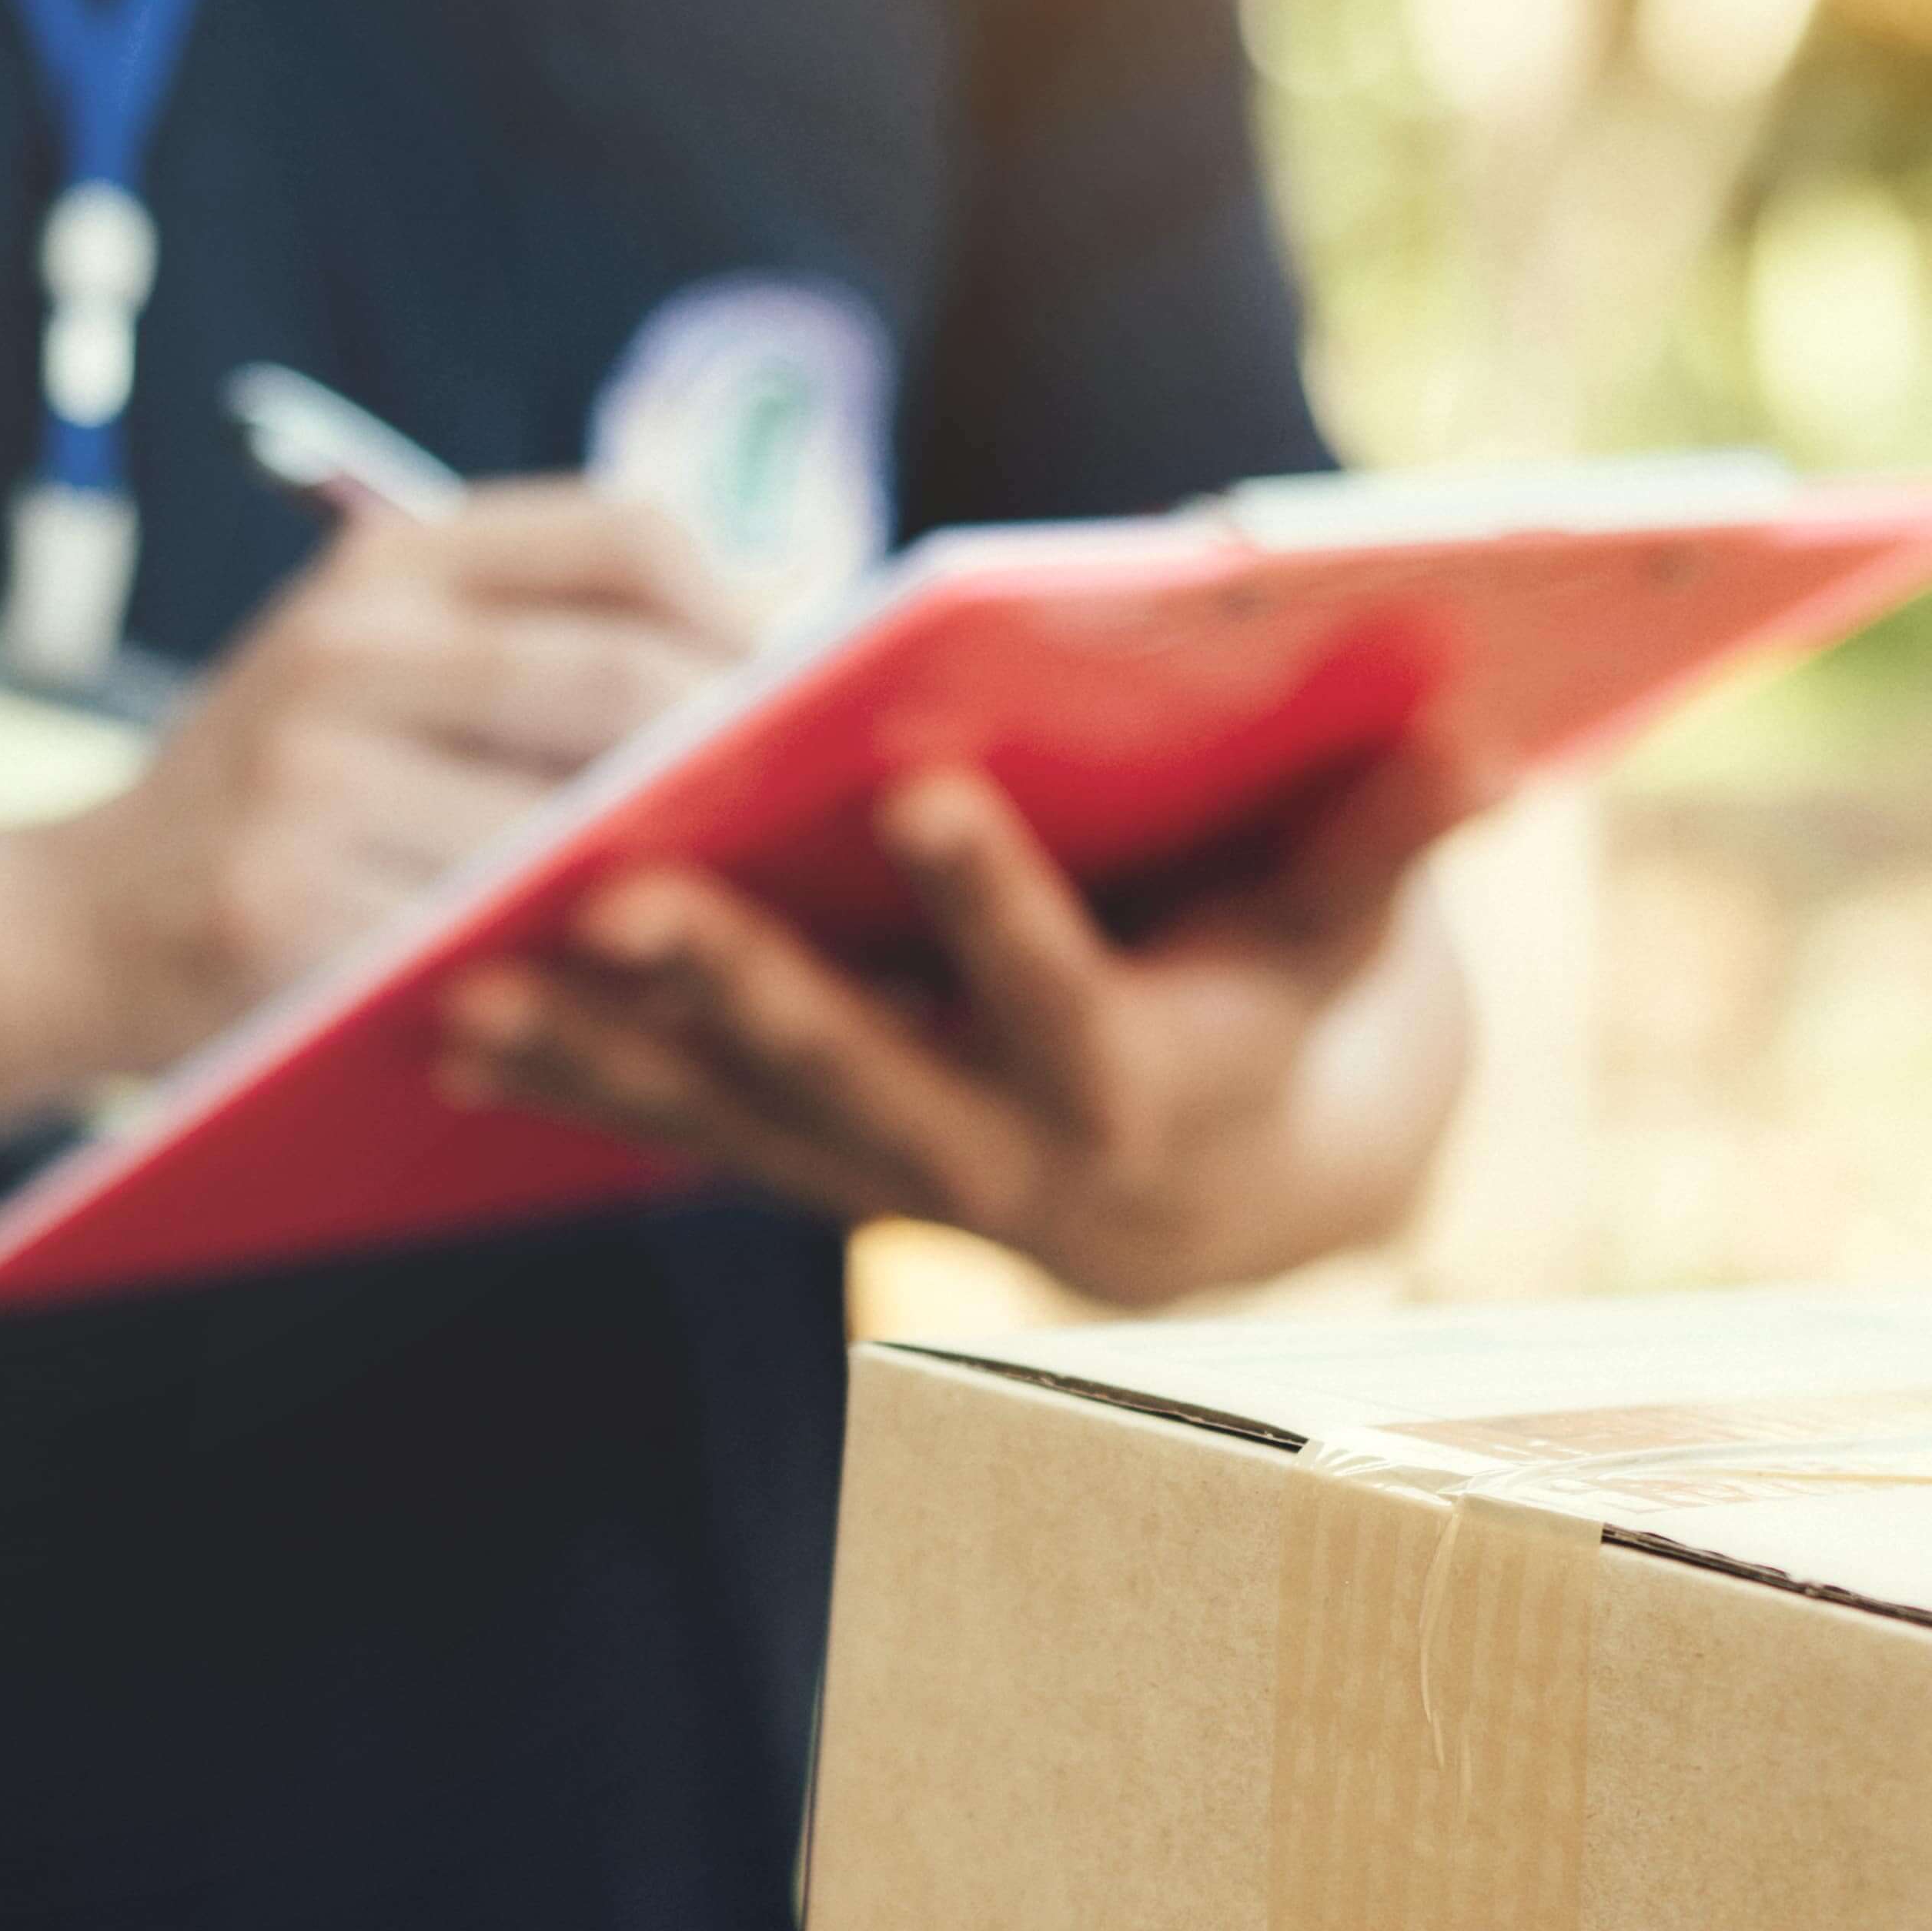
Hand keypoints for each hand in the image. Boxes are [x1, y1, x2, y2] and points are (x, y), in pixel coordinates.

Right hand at [2, 487, 750, 1086]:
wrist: (64, 925)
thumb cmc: (273, 803)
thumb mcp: (373, 671)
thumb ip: (533, 645)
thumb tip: (782, 675)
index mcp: (388, 565)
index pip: (627, 536)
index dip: (746, 615)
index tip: (805, 696)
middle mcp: (348, 646)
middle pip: (627, 675)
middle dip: (741, 756)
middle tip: (806, 829)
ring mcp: (312, 777)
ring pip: (576, 823)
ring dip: (683, 879)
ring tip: (746, 918)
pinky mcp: (290, 910)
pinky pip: (492, 943)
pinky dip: (585, 975)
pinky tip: (636, 1003)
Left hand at [428, 746, 1481, 1308]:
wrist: (1227, 1192)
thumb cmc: (1283, 1004)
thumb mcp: (1347, 933)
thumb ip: (1390, 840)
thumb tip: (1486, 738)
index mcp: (1136, 1084)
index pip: (1058, 991)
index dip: (992, 900)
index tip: (916, 788)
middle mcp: (999, 1159)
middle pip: (857, 1072)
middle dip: (738, 986)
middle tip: (621, 890)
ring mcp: (886, 1177)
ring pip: (732, 1119)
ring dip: (604, 1050)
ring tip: (471, 968)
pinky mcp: (807, 1171)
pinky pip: (674, 1138)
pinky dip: (570, 1087)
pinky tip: (445, 1026)